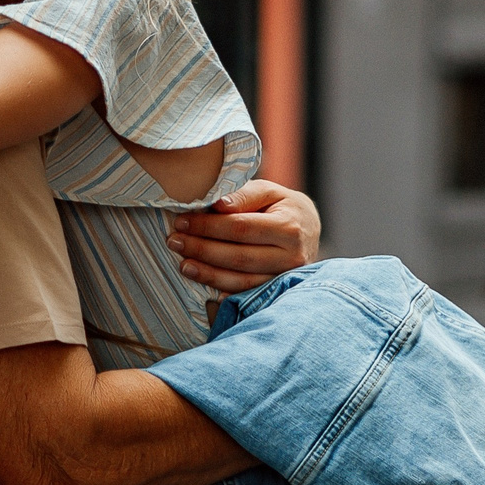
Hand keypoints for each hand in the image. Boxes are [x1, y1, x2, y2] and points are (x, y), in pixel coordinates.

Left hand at [166, 179, 321, 293]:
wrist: (310, 229)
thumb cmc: (283, 206)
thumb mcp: (269, 191)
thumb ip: (243, 196)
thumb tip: (217, 205)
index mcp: (288, 227)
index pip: (240, 228)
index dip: (208, 226)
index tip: (182, 221)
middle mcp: (291, 256)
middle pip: (238, 256)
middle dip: (201, 250)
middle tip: (174, 242)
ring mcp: (285, 277)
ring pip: (241, 280)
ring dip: (207, 274)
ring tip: (182, 264)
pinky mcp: (277, 290)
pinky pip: (246, 293)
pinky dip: (222, 291)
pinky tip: (202, 284)